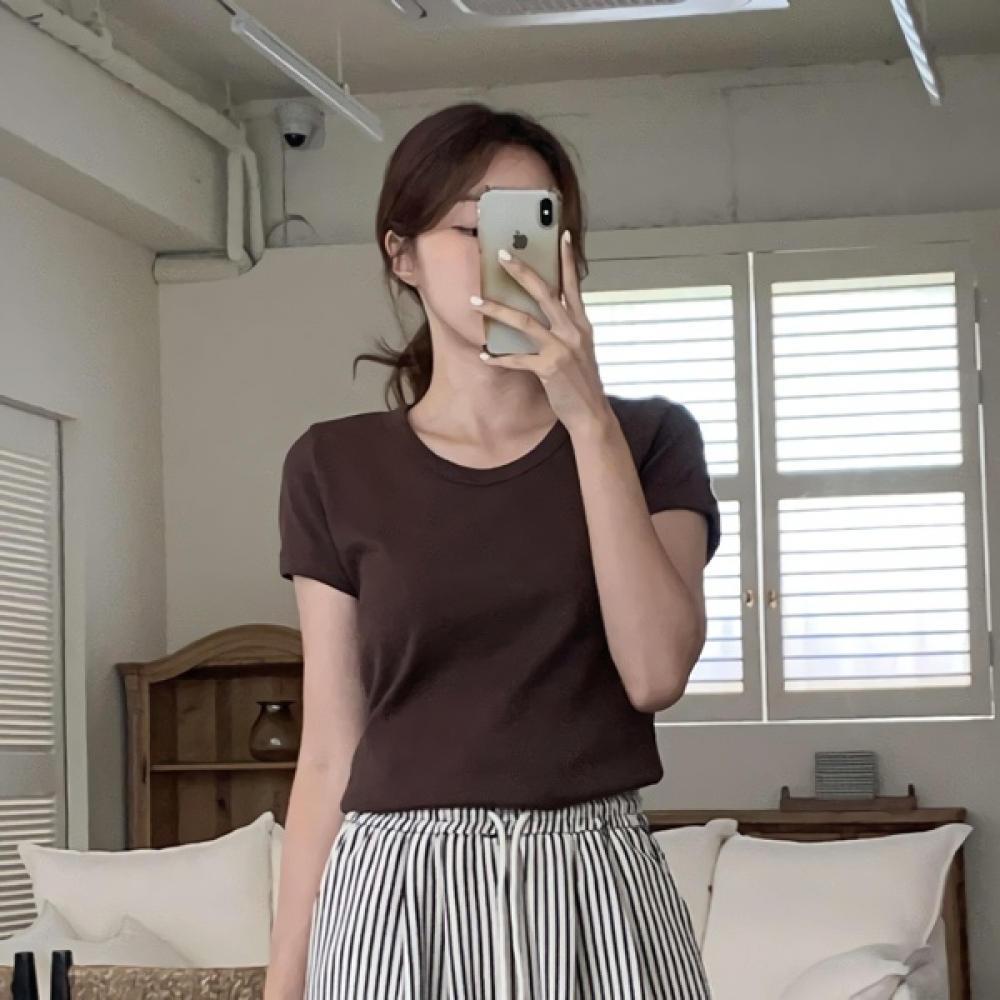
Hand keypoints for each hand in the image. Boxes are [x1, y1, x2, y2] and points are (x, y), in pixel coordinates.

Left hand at [472, 231, 612, 434]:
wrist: (591, 414)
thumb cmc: (582, 382)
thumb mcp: (580, 349)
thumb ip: (566, 328)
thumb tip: (546, 312)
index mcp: (581, 324)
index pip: (573, 284)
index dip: (567, 259)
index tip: (560, 235)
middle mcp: (573, 331)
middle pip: (544, 293)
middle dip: (521, 271)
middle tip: (501, 255)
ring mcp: (561, 349)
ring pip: (523, 321)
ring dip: (496, 310)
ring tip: (475, 301)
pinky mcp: (549, 368)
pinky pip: (517, 359)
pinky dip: (498, 357)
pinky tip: (483, 355)